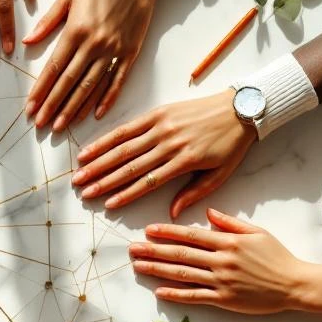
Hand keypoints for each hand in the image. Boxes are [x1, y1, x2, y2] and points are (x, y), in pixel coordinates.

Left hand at [23, 0, 159, 130]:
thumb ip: (47, 22)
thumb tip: (26, 43)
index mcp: (75, 31)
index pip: (53, 68)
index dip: (40, 90)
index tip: (30, 107)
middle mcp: (93, 44)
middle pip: (69, 82)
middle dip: (53, 106)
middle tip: (40, 124)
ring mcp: (113, 51)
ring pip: (91, 87)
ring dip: (74, 108)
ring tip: (61, 125)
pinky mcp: (130, 53)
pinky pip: (117, 81)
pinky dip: (107, 100)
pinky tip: (96, 115)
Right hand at [72, 91, 254, 217]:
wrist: (241, 108)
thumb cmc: (231, 145)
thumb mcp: (220, 174)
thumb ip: (194, 193)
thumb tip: (171, 213)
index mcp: (184, 161)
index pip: (148, 182)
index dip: (126, 194)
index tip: (108, 205)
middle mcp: (168, 143)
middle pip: (129, 166)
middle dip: (103, 180)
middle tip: (83, 191)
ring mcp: (161, 126)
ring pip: (123, 147)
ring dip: (98, 161)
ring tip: (80, 173)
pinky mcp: (157, 113)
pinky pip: (127, 128)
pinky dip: (107, 139)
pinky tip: (91, 148)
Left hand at [129, 208, 310, 313]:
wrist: (296, 284)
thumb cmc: (277, 257)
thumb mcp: (256, 232)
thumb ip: (230, 222)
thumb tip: (208, 212)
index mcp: (228, 241)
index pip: (191, 234)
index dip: (167, 232)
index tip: (148, 229)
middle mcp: (221, 260)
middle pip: (181, 254)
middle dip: (154, 250)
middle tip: (132, 249)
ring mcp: (222, 281)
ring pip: (183, 274)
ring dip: (158, 270)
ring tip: (138, 267)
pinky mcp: (225, 300)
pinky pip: (195, 297)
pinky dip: (176, 294)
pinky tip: (159, 291)